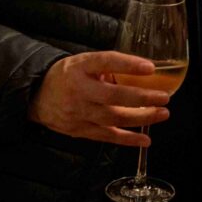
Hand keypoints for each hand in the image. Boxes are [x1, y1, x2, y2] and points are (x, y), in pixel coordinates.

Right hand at [28, 51, 171, 146]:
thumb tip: (144, 71)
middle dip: (143, 98)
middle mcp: (79, 90)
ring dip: (141, 118)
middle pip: (114, 96)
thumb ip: (108, 66)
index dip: (128, 65)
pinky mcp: (79, 130)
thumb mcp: (84, 62)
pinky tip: (145, 139)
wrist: (36, 96)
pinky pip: (107, 136)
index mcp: (80, 67)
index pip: (106, 62)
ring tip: (163, 114)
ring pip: (114, 118)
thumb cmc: (68, 76)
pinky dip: (128, 139)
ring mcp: (78, 112)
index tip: (151, 67)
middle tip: (164, 97)